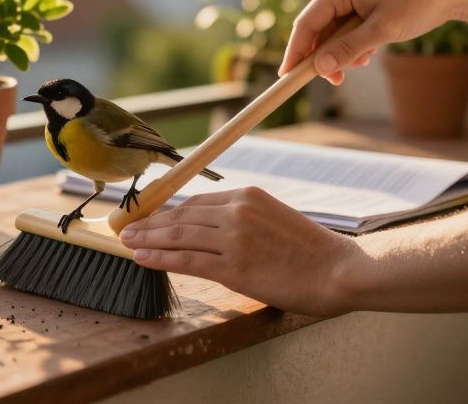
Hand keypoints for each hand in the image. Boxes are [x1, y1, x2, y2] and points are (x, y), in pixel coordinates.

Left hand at [119, 187, 354, 317]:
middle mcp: (237, 212)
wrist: (339, 271)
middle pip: (181, 216)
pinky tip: (143, 258)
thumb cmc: (312, 251)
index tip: (150, 218)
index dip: (168, 211)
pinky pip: (187, 261)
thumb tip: (212, 229)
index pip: (196, 202)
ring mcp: (234, 239)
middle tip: (128, 229)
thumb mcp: (276, 218)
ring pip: (179, 236)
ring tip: (128, 243)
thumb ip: (244, 219)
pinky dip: (161, 259)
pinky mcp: (235, 267)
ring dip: (148, 240)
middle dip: (151, 224)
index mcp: (248, 195)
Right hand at [280, 0, 465, 83]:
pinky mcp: (361, 3)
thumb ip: (349, 48)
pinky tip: (369, 53)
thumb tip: (320, 67)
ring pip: (332, 33)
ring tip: (363, 62)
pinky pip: (345, 30)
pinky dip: (353, 46)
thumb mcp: (383, 30)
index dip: (295, 51)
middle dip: (324, 57)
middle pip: (317, 30)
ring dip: (342, 53)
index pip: (307, 23)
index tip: (287, 76)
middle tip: (336, 81)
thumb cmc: (418, 3)